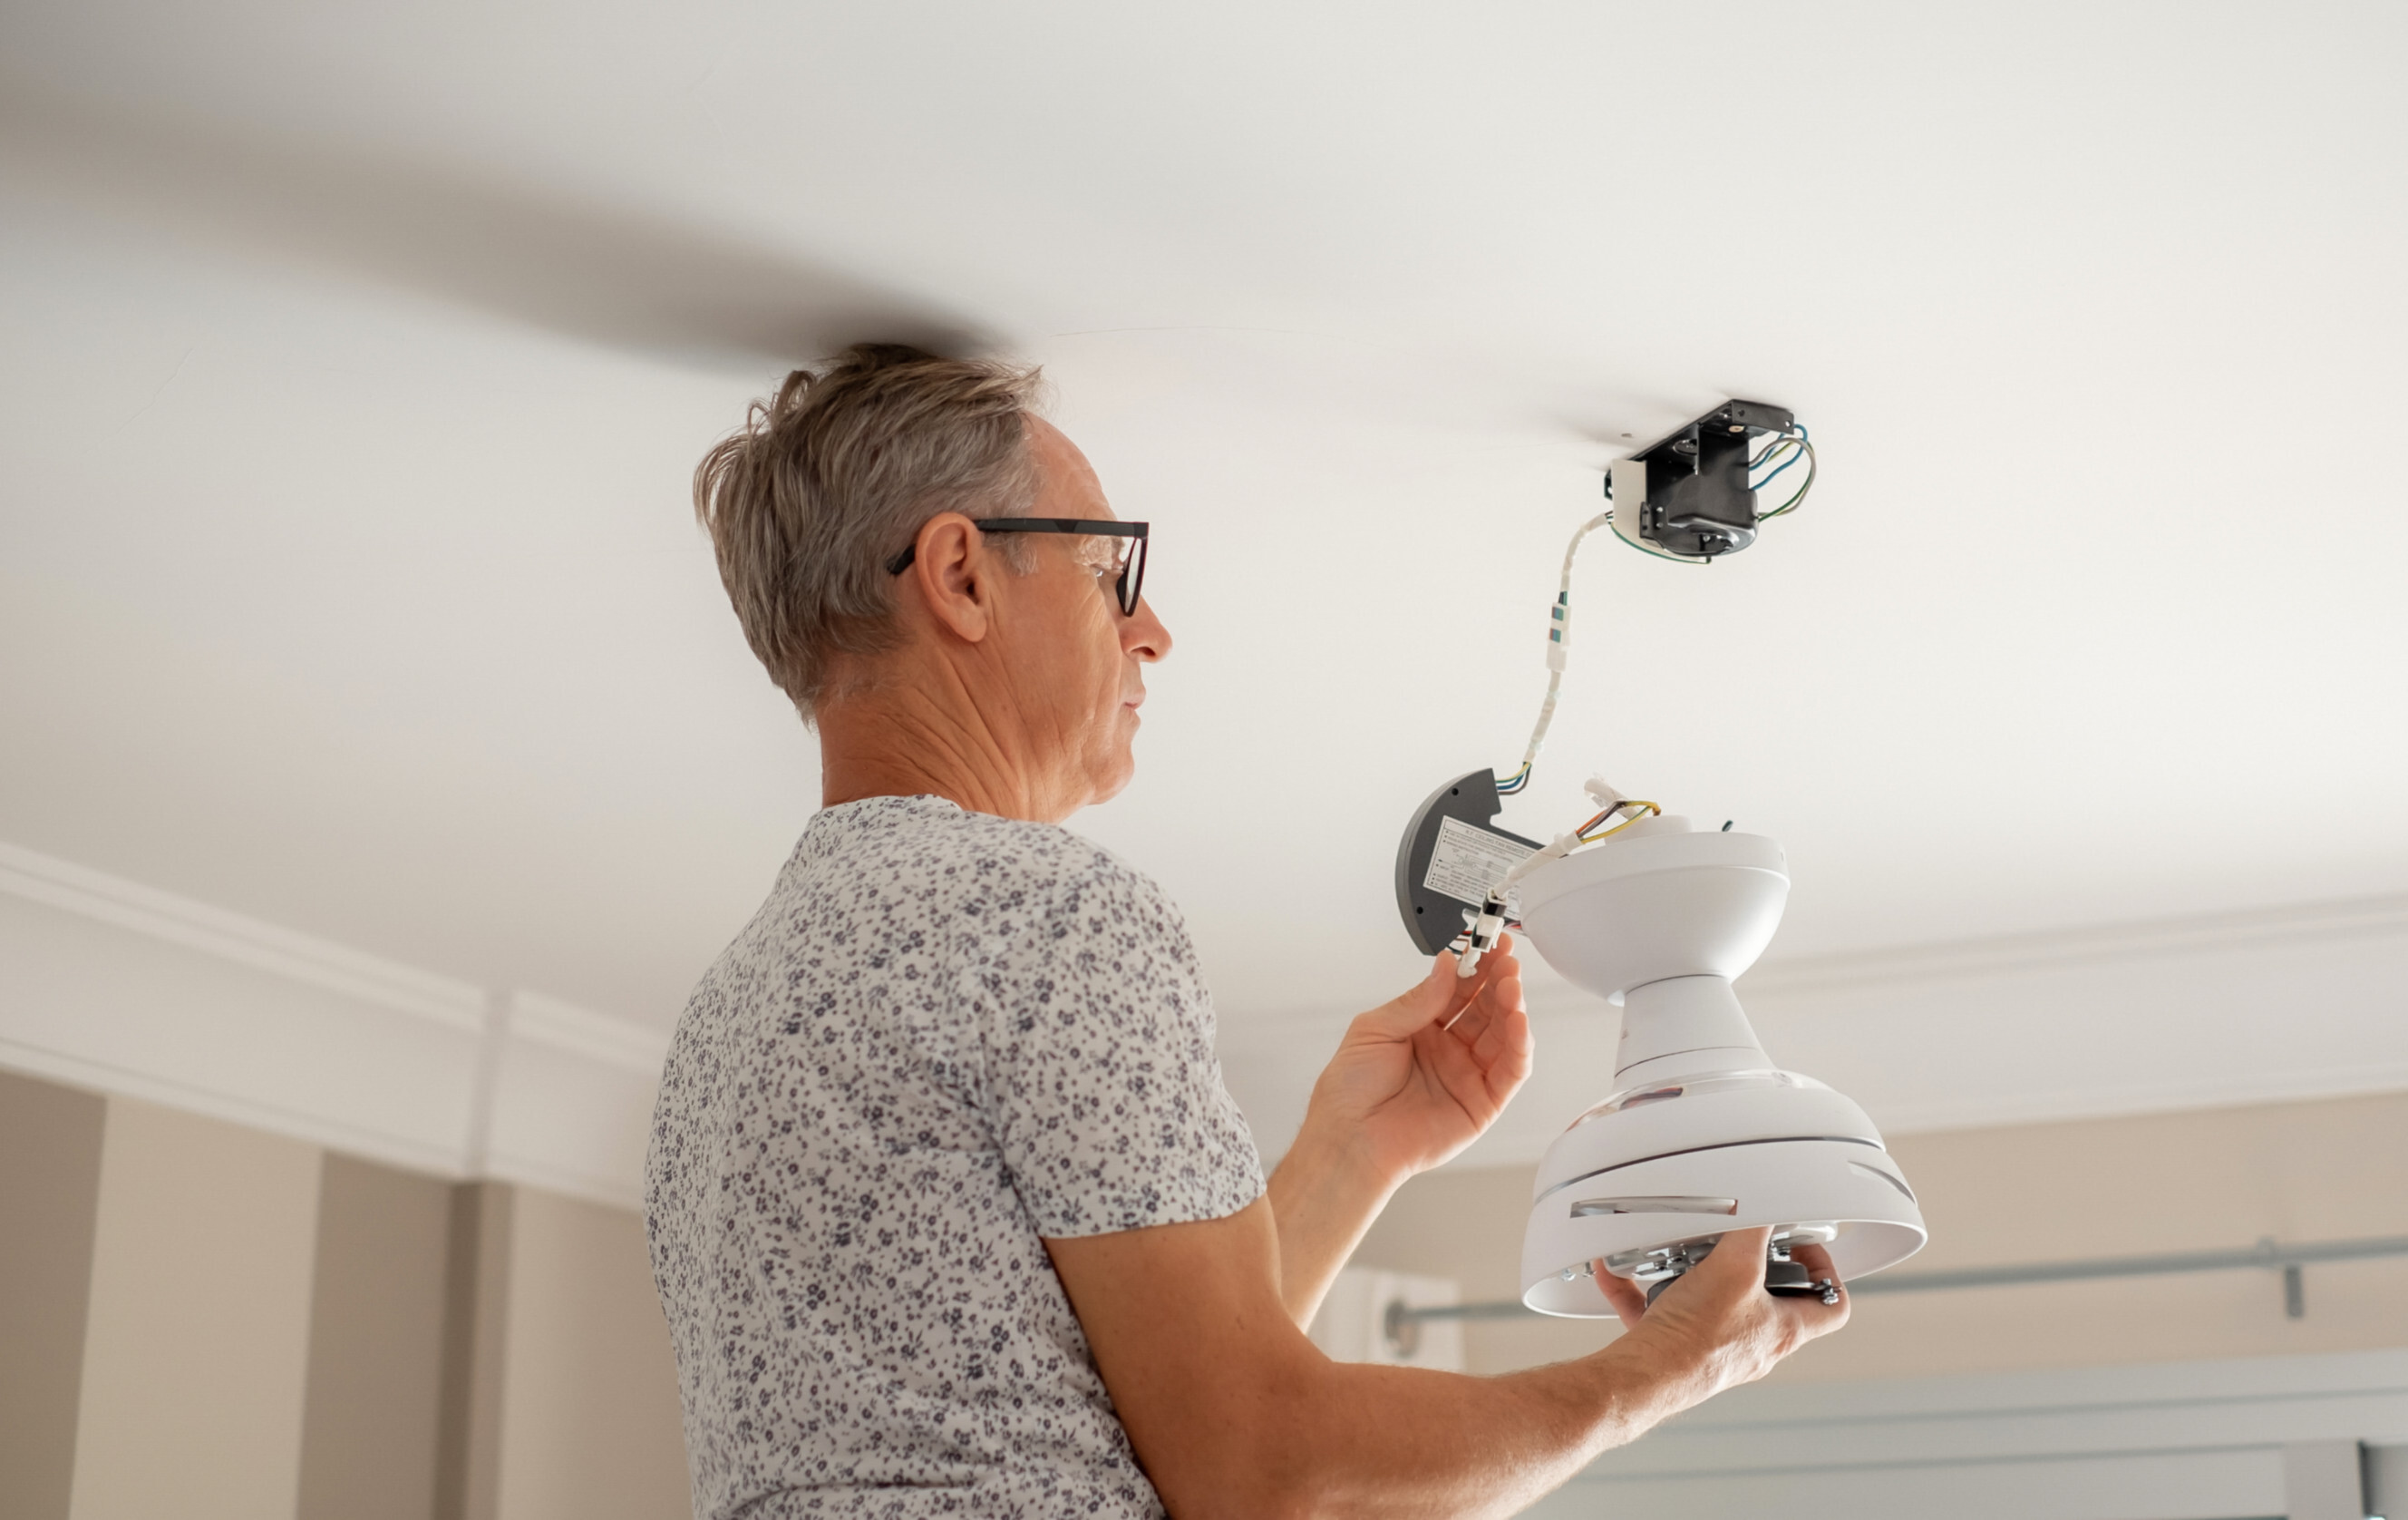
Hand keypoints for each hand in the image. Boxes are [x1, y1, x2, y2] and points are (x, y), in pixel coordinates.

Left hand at [1296, 937, 1532, 1185]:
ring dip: (1512, 1007)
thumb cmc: (1349, 1093)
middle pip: (1485, 1009)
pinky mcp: (1481, 1104)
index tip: (1487, 943)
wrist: (1349, 1140)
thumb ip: (1417, 1000)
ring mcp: (1466, 1076)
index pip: (1458, 991)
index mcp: (1421, 1029)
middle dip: (1499, 982)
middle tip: (1507, 959)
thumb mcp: (1375, 1029)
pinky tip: (1518, 1021)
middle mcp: (1448, 1051)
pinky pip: (1510, 1071)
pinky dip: (1520, 1046)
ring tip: (1512, 985)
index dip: (1476, 967)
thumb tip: (1447, 966)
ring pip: (1503, 1036)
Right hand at [1593, 1227, 1847, 1402]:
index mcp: (1783, 1329)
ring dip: (1694, 1275)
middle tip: (1736, 1243)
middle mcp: (1755, 1343)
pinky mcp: (1678, 1348)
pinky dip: (1641, 1290)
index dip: (1824, 1273)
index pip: (1832, 1307)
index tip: (1800, 1247)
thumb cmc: (1698, 1339)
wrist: (1648, 1376)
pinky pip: (1662, 1311)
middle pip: (1769, 1299)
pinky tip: (1619, 1272)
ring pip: (1715, 1303)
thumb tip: (1764, 1206)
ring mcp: (1716, 1348)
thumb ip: (1754, 1230)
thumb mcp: (1736, 1265)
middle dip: (1751, 1266)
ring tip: (1679, 1255)